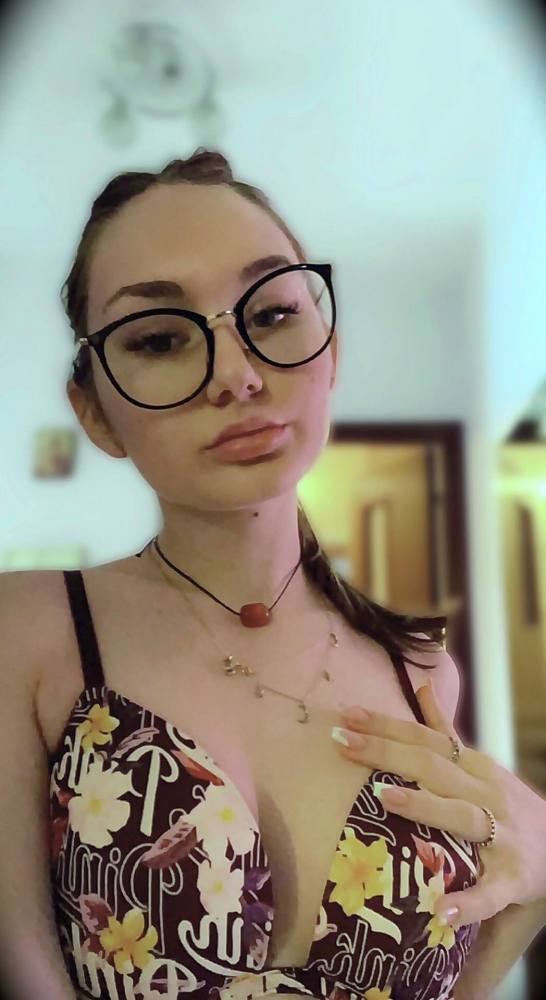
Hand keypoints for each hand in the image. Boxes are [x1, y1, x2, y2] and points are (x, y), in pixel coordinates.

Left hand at [333, 681, 545, 929]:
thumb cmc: (506, 804)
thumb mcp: (478, 763)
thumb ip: (445, 730)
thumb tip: (420, 685)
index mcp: (474, 766)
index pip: (425, 739)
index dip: (386, 726)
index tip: (346, 716)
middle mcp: (486, 793)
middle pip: (434, 768)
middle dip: (387, 753)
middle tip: (343, 743)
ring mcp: (501, 835)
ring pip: (462, 815)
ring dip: (424, 807)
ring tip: (383, 799)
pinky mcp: (513, 878)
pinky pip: (490, 892)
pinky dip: (468, 902)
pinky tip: (441, 911)